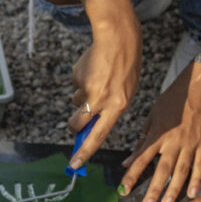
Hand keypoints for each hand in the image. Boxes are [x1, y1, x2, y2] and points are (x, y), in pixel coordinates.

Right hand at [67, 0, 141, 167]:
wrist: (119, 37)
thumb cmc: (126, 67)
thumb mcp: (125, 93)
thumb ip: (109, 111)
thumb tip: (89, 129)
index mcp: (118, 106)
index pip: (98, 136)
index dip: (85, 152)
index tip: (74, 164)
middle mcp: (101, 100)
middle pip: (77, 124)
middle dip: (74, 124)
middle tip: (79, 118)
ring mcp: (88, 89)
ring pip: (75, 102)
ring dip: (81, 96)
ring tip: (97, 79)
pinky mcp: (78, 77)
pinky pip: (75, 85)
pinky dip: (81, 79)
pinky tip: (93, 67)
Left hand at [121, 63, 200, 201]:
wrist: (196, 90)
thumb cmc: (169, 104)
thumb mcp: (150, 119)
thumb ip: (140, 143)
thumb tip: (126, 163)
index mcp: (157, 135)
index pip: (141, 159)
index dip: (132, 176)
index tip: (124, 191)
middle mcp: (174, 141)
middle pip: (162, 169)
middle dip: (154, 189)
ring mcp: (190, 143)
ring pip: (181, 170)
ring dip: (174, 189)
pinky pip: (200, 164)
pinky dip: (197, 179)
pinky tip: (192, 193)